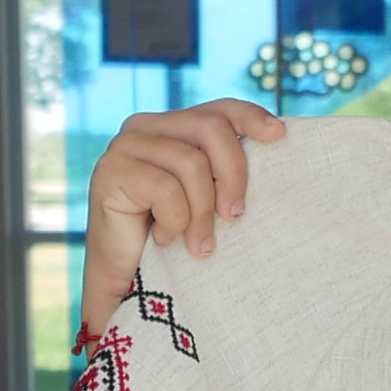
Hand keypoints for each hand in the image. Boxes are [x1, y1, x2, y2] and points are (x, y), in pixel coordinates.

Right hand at [86, 99, 285, 323]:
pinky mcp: (111, 171)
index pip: (218, 109)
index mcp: (171, 126)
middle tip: (235, 216)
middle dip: (233, 174)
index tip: (279, 135)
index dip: (250, 117)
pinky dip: (174, 221)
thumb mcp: (205, 196)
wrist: (125, 281)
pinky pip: (165, 189)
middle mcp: (144, 126)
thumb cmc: (172, 239)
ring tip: (198, 243)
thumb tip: (274, 142)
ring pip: (191, 163)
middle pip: (211, 128)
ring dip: (202, 212)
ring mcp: (124, 146)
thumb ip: (221, 167)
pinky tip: (164, 239)